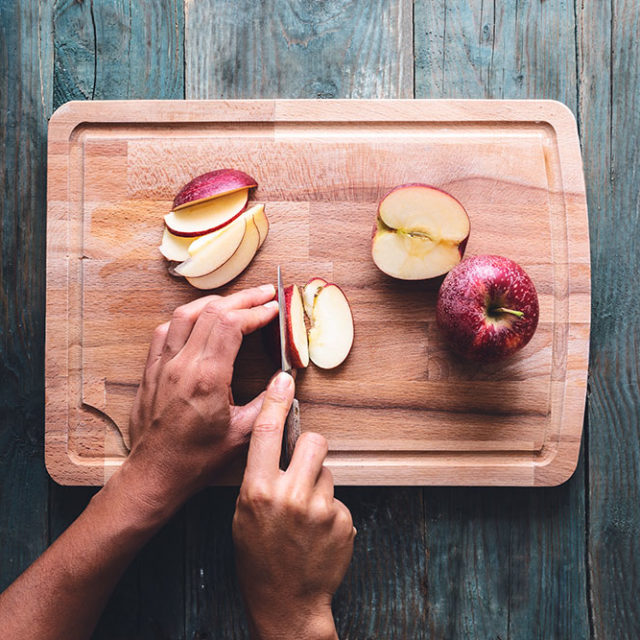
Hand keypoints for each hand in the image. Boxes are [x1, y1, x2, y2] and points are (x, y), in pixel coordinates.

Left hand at [125, 285, 278, 515]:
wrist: (155, 473)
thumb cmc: (196, 459)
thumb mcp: (243, 433)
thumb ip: (268, 402)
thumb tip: (285, 380)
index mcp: (206, 378)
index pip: (232, 325)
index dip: (256, 311)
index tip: (274, 308)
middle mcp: (181, 365)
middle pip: (212, 311)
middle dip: (243, 298)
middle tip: (265, 293)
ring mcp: (162, 365)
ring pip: (186, 314)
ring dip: (214, 301)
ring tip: (237, 300)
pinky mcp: (151, 370)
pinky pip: (166, 330)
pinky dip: (187, 317)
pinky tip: (200, 319)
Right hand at [233, 372, 354, 639]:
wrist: (287, 603)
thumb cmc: (259, 558)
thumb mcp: (244, 514)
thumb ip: (260, 477)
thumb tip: (280, 442)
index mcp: (258, 491)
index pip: (266, 433)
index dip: (275, 402)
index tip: (284, 380)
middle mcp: (290, 496)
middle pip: (313, 441)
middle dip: (310, 448)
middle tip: (304, 465)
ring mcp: (320, 510)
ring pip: (327, 471)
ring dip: (318, 485)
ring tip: (305, 515)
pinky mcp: (342, 522)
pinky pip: (337, 499)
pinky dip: (329, 511)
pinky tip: (317, 533)